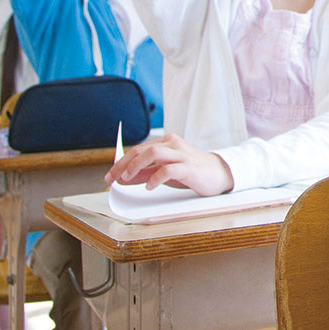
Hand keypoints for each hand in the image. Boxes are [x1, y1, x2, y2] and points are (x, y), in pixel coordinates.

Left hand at [106, 133, 234, 195]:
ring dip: (137, 165)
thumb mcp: (164, 171)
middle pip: (142, 149)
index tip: (109, 176)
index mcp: (166, 142)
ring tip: (128, 178)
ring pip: (154, 153)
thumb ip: (145, 173)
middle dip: (124, 164)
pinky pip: (169, 168)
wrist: (219, 173)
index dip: (121, 162)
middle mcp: (172, 144)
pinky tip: (149, 186)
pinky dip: (155, 177)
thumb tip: (123, 178)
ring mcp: (181, 154)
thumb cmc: (191, 171)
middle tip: (113, 179)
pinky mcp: (189, 167)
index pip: (138, 149)